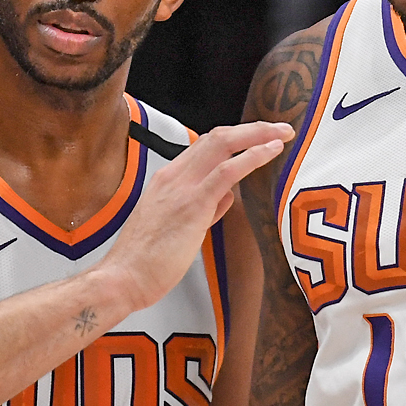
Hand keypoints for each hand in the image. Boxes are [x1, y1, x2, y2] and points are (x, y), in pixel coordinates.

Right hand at [97, 121, 293, 311]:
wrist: (123, 278)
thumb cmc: (146, 261)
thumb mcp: (176, 227)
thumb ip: (202, 208)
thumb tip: (225, 198)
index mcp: (168, 179)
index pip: (205, 146)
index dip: (235, 138)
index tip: (259, 137)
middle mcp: (174, 176)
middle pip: (217, 136)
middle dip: (252, 128)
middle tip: (280, 128)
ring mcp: (183, 188)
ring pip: (223, 143)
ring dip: (258, 134)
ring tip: (283, 134)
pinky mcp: (193, 204)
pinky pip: (227, 171)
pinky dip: (252, 156)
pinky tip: (271, 151)